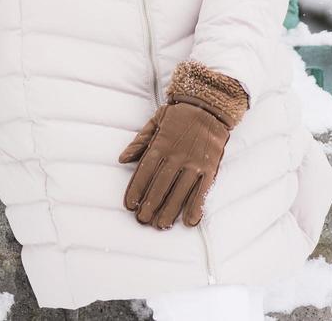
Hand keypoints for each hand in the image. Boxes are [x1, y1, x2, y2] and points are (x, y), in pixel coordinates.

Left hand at [117, 101, 228, 228]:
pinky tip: (190, 221)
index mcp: (160, 145)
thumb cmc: (178, 115)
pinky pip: (202, 190)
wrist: (208, 107)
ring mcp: (194, 163)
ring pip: (180, 191)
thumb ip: (139, 142)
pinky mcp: (210, 168)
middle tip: (143, 220)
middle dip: (151, 204)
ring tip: (162, 225)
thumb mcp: (154, 123)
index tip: (130, 205)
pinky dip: (197, 206)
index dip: (136, 189)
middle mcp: (176, 156)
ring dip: (171, 210)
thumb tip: (122, 159)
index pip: (145, 172)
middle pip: (161, 185)